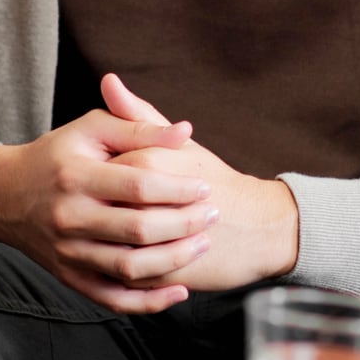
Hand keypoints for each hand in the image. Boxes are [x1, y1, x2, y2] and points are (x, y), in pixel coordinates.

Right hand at [0, 96, 211, 312]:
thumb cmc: (56, 155)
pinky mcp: (70, 277)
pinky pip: (114, 298)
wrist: (5, 195)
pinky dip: (149, 302)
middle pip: (138, 229)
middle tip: (212, 215)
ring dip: (175, 260)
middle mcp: (69, 216)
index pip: (138, 185)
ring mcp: (68, 251)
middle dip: (185, 223)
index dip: (178, 187)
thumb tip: (185, 131)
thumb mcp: (90, 129)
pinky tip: (179, 290)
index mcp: (75, 175)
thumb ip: (137, 127)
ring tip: (201, 244)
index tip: (204, 186)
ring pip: (130, 267)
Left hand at [101, 74, 299, 291]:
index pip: (100, 172)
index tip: (105, 184)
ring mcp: (154, 241)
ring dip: (110, 244)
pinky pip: (126, 278)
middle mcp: (145, 201)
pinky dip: (121, 271)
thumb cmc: (214, 178)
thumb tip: (108, 81)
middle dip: (99, 214)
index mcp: (146, 162)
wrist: (262, 225)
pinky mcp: (162, 274)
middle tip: (106, 213)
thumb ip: (137, 116)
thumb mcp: (177, 143)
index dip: (98, 181)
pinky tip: (129, 259)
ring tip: (119, 237)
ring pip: (110, 246)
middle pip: (101, 209)